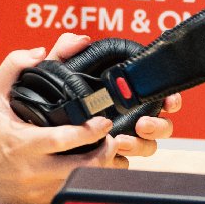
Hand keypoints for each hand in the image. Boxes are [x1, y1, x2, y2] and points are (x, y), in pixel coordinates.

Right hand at [0, 38, 121, 203]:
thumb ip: (14, 67)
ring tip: (107, 148)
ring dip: (101, 166)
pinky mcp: (43, 203)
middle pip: (81, 167)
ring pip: (83, 183)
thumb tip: (42, 51)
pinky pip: (75, 193)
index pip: (63, 140)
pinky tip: (94, 166)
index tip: (104, 120)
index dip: (88, 131)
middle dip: (104, 151)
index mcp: (22, 144)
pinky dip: (89, 180)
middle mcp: (32, 170)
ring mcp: (39, 190)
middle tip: (112, 135)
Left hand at [44, 31, 181, 162]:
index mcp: (125, 95)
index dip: (170, 99)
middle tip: (141, 124)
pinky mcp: (109, 156)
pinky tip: (111, 154)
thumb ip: (65, 51)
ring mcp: (122, 137)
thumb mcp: (55, 71)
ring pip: (148, 145)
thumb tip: (80, 40)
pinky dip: (123, 159)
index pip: (158, 96)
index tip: (168, 102)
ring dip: (141, 144)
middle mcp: (129, 116)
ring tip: (121, 141)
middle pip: (162, 124)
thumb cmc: (50, 96)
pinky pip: (126, 163)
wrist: (34, 129)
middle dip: (158, 125)